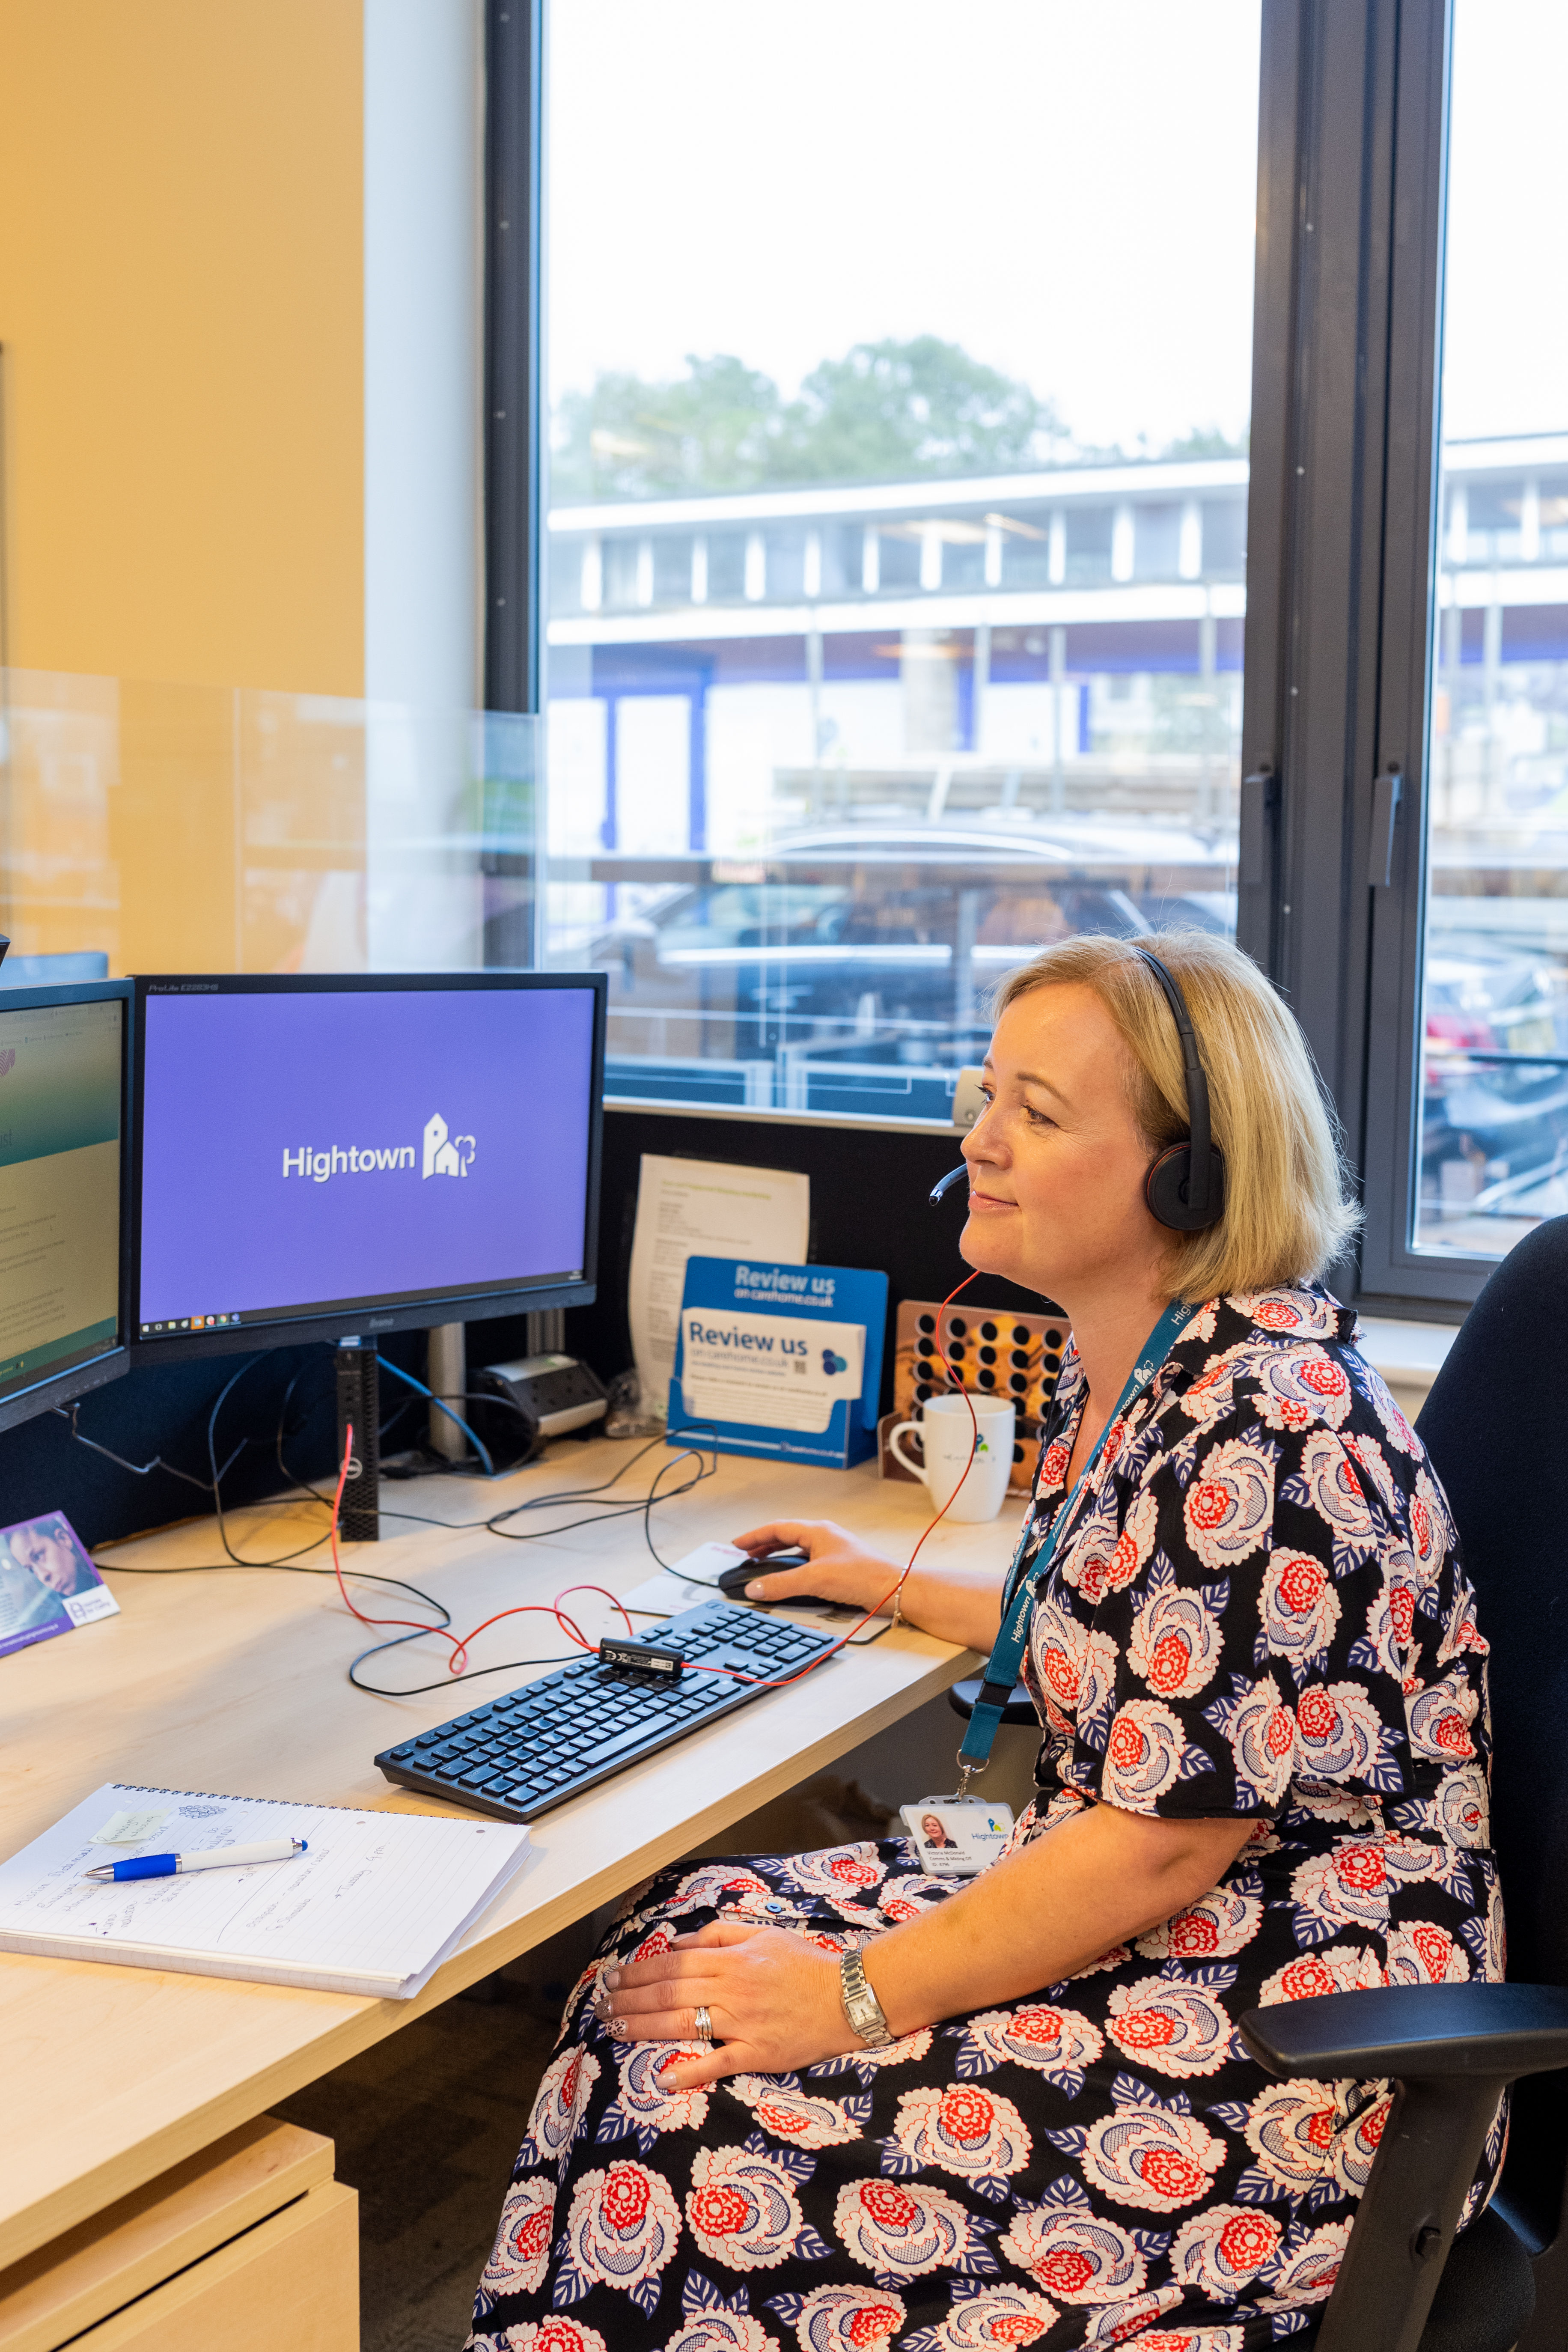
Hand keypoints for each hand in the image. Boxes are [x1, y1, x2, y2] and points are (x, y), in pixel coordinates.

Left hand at [592, 1919, 861, 2087]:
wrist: (848, 1997)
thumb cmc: (805, 1964)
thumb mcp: (763, 1934)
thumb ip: (719, 1935)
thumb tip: (679, 1944)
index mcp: (731, 1959)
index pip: (672, 1964)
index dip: (637, 1971)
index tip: (611, 1978)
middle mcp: (731, 1989)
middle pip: (668, 1994)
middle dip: (628, 1999)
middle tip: (600, 2006)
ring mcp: (742, 2024)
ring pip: (682, 2024)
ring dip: (643, 2028)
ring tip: (614, 2031)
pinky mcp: (757, 2054)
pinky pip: (717, 2063)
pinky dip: (689, 2071)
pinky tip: (662, 2077)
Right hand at [727, 1518, 903, 1613]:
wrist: (895, 1590)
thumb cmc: (863, 1575)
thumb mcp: (815, 1579)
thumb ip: (782, 1584)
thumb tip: (755, 1588)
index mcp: (818, 1531)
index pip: (777, 1528)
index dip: (755, 1536)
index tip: (738, 1543)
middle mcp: (825, 1538)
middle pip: (787, 1537)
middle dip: (765, 1545)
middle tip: (746, 1554)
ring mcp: (833, 1552)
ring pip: (798, 1550)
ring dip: (779, 1557)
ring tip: (763, 1566)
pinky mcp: (840, 1569)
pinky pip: (809, 1563)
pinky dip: (793, 1569)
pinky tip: (791, 1580)